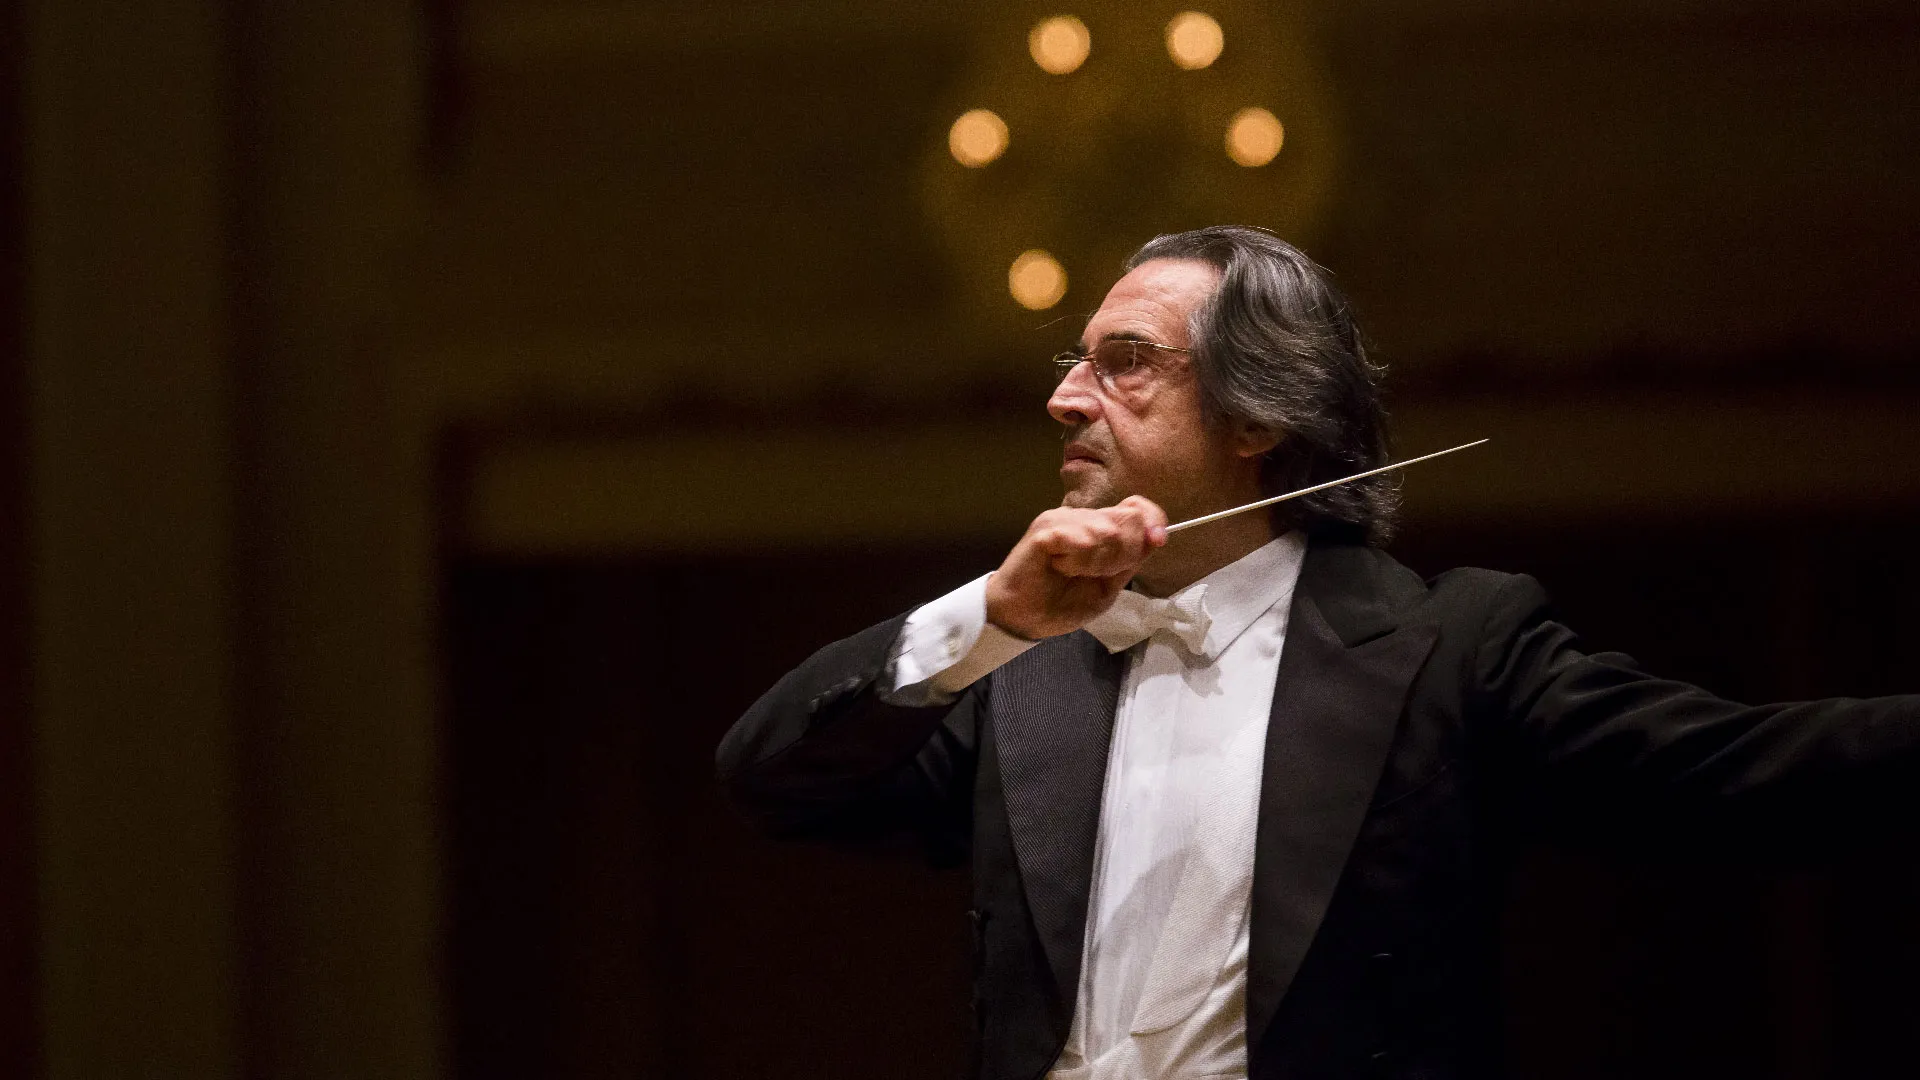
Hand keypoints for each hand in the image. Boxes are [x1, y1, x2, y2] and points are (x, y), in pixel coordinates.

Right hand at [984, 496, 1168, 639]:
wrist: (1024, 619)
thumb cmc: (1062, 603)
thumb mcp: (1109, 586)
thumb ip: (1132, 559)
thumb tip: (1158, 535)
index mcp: (1099, 527)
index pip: (1137, 507)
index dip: (1152, 522)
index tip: (1155, 542)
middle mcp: (1082, 516)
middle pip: (1128, 519)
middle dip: (1122, 554)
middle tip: (1096, 573)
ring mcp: (1062, 519)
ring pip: (1106, 530)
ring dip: (1097, 561)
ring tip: (1073, 572)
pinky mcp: (1045, 530)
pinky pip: (1080, 539)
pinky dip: (1078, 560)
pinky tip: (1061, 568)